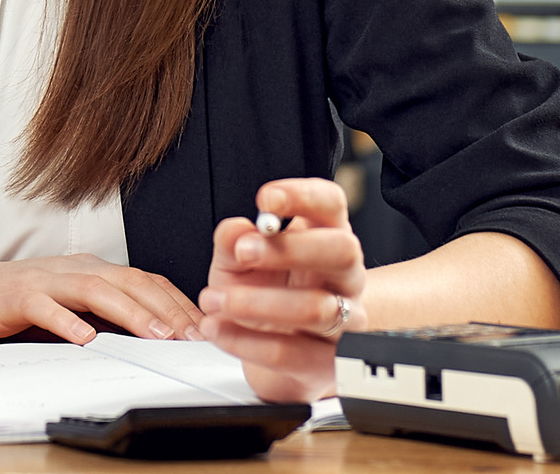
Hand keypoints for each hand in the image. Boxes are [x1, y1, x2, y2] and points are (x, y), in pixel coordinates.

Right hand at [0, 253, 204, 344]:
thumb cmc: (8, 304)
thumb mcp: (64, 307)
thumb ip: (100, 315)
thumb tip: (149, 337)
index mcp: (87, 269)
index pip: (143, 280)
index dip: (176, 302)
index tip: (204, 328)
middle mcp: (71, 267)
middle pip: (128, 280)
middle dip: (166, 308)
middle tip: (195, 335)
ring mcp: (43, 279)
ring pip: (96, 290)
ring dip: (131, 313)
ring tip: (157, 335)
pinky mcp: (15, 295)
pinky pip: (46, 307)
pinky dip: (67, 321)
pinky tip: (85, 338)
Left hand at [198, 177, 366, 401]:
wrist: (274, 349)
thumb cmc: (263, 293)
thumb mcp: (236, 262)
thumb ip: (231, 242)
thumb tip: (236, 231)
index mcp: (325, 236)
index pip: (331, 204)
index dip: (304, 196)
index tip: (265, 200)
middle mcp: (345, 275)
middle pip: (343, 250)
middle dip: (290, 249)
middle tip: (242, 252)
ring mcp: (346, 320)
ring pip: (318, 309)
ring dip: (257, 303)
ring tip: (214, 300)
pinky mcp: (327, 363)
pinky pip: (292, 353)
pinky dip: (246, 342)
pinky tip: (217, 329)